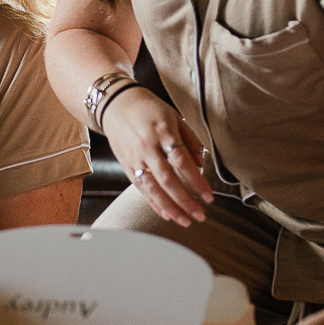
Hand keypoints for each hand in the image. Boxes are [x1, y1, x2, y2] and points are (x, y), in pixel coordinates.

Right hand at [102, 87, 212, 226]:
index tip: (209, 196)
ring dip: (169, 207)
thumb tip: (201, 165)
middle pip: (167, 179)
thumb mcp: (174, 116)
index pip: (182, 161)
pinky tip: (166, 213)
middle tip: (200, 215)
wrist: (115, 103)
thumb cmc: (148, 108)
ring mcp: (134, 158)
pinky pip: (140, 188)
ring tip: (185, 221)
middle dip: (185, 200)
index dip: (197, 181)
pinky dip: (153, 202)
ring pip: (152, 188)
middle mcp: (147, 147)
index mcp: (163, 132)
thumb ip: (190, 139)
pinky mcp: (125, 165)